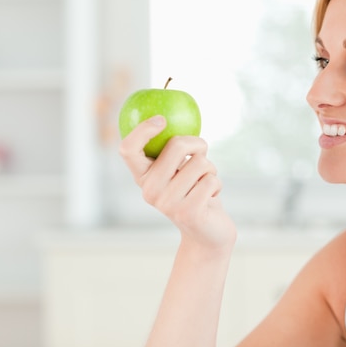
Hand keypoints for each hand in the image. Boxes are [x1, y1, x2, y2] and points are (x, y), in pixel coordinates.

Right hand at [119, 115, 235, 251]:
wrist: (207, 233)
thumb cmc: (195, 192)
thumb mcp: (182, 170)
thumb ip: (176, 150)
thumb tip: (175, 113)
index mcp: (143, 177)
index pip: (128, 149)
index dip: (142, 130)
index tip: (161, 119)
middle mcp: (149, 191)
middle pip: (176, 145)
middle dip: (198, 143)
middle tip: (202, 152)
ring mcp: (167, 203)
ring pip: (200, 163)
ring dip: (211, 169)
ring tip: (205, 185)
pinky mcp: (188, 212)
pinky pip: (211, 180)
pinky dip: (217, 184)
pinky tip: (210, 198)